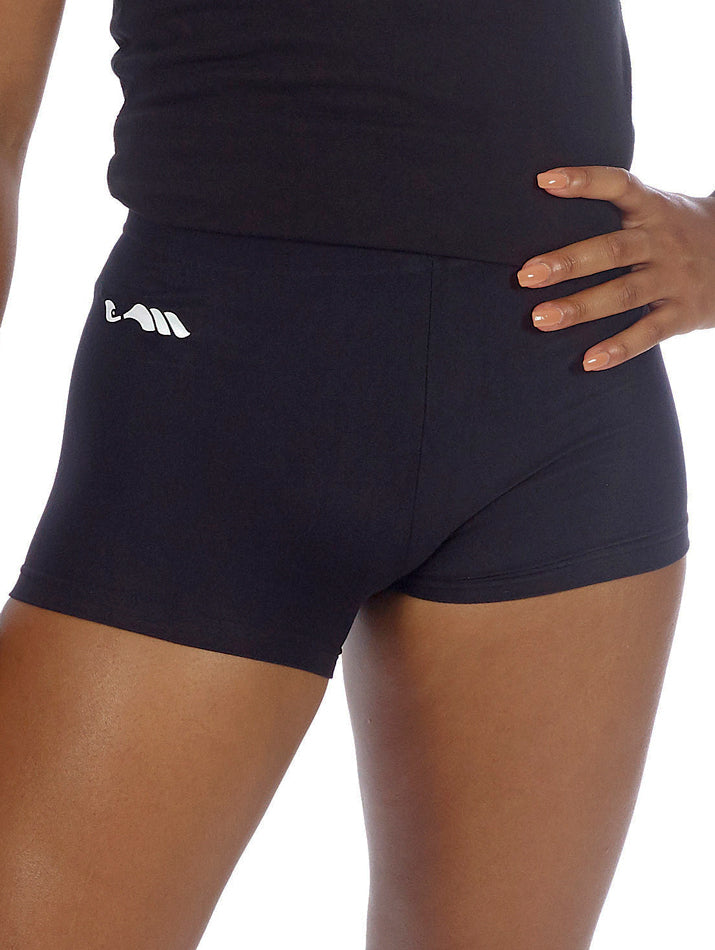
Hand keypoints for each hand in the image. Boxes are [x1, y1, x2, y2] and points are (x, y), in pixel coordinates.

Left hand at [516, 165, 714, 370]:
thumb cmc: (675, 232)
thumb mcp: (656, 210)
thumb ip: (613, 209)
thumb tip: (545, 195)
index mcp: (653, 209)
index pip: (619, 185)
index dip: (584, 181)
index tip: (544, 180)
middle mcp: (663, 242)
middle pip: (612, 250)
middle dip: (567, 263)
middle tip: (526, 276)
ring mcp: (674, 278)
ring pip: (624, 294)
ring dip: (580, 308)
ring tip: (541, 318)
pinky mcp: (683, 313)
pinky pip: (648, 333)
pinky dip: (618, 349)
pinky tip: (588, 361)